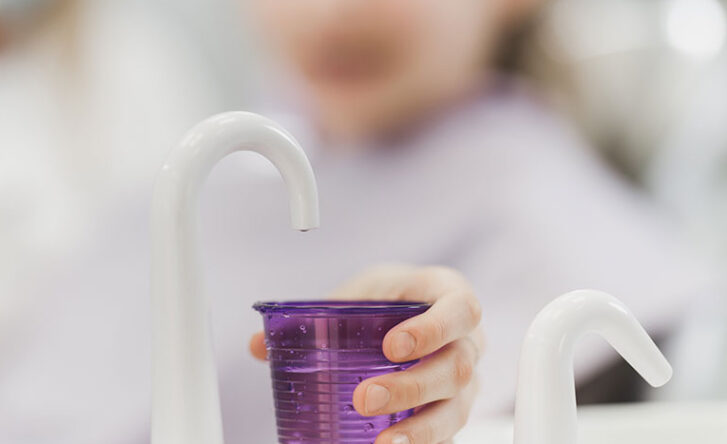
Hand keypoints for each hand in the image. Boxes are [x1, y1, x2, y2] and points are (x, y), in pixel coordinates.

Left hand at [250, 265, 483, 443]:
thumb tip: (258, 347)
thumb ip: (310, 318)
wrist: (402, 316)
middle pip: (458, 366)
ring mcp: (466, 380)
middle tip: (365, 398)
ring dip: (420, 429)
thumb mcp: (353, 297)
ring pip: (457, 408)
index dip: (435, 328)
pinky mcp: (455, 411)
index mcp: (447, 296)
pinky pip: (449, 433)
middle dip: (411, 386)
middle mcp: (468, 340)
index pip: (461, 308)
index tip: (392, 346)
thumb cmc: (382, 302)